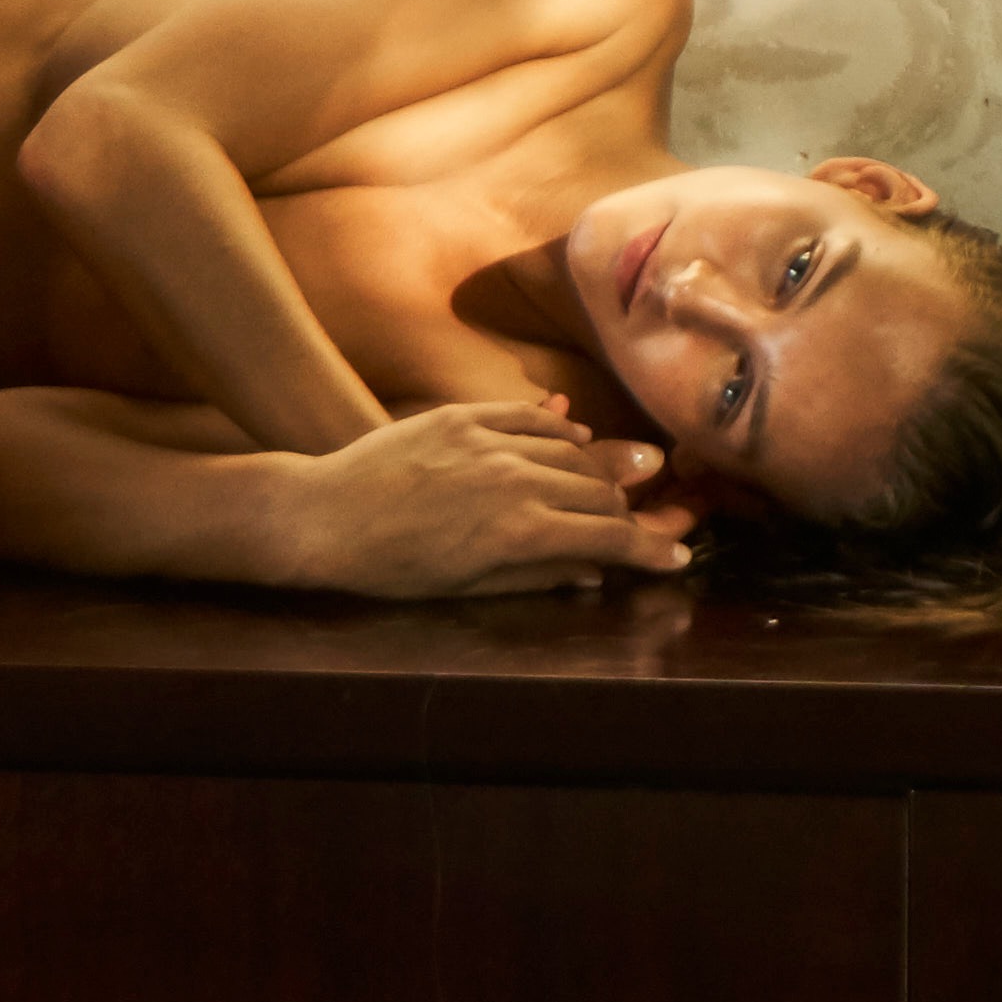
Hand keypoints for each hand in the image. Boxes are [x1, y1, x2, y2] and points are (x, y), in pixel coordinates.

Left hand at [275, 396, 691, 598]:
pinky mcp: (460, 415)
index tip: (677, 558)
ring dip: (601, 469)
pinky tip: (575, 437)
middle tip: (646, 524)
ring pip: (571, 450)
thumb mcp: (470, 586)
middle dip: (631, 512)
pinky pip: (528, 416)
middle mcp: (514, 480)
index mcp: (520, 531)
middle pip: (599, 491)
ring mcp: (487, 441)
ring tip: (617, 484)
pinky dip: (558, 428)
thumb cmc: (393, 568)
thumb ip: (539, 575)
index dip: (650, 550)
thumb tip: (596, 573)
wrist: (323, 517)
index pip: (609, 537)